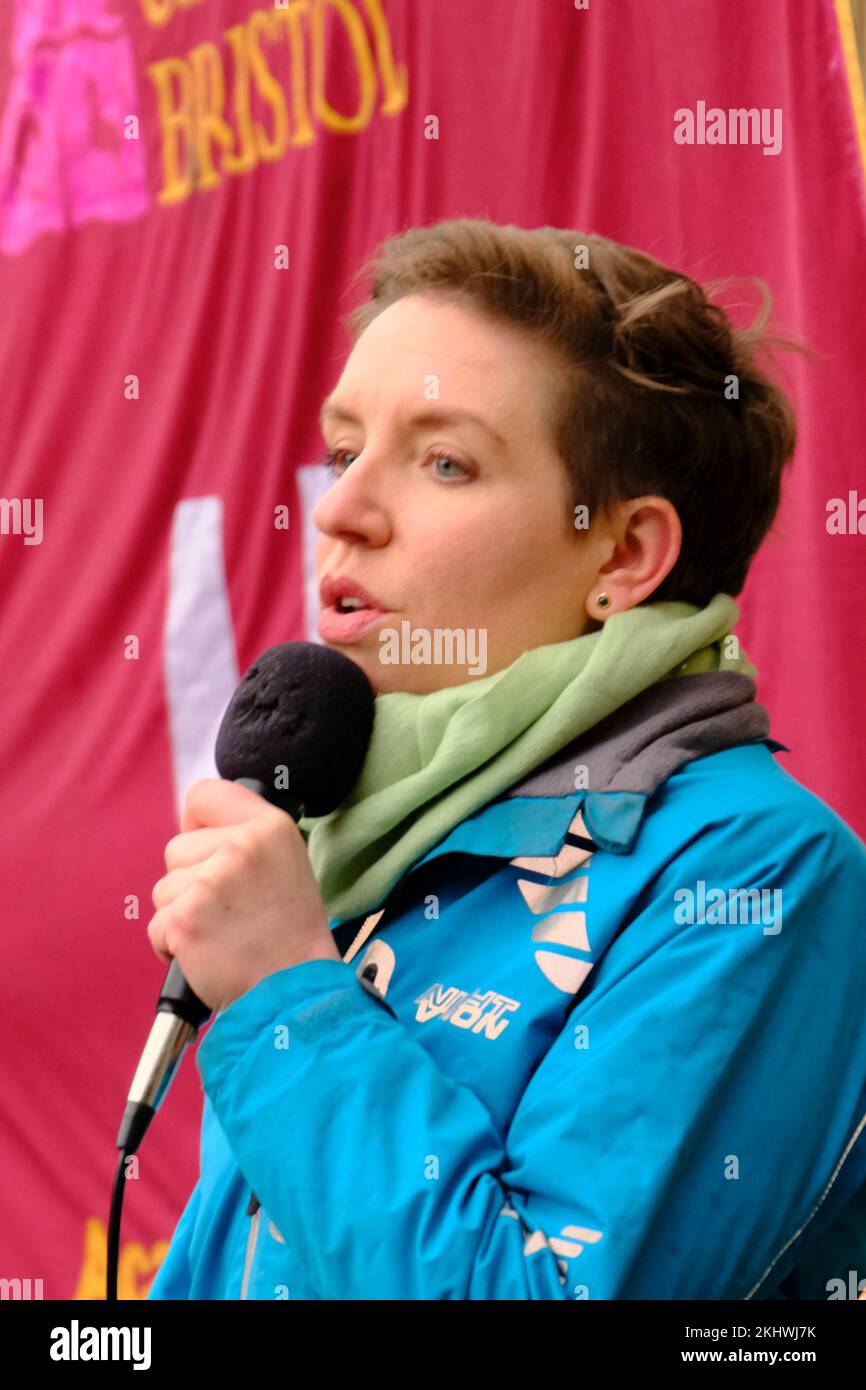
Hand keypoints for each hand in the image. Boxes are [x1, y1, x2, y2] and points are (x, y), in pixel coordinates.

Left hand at [147, 778, 339, 1011]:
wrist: (297, 992)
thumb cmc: (290, 934)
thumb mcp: (287, 863)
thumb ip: (245, 838)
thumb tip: (194, 829)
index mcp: (269, 826)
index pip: (204, 794)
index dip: (198, 826)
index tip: (210, 851)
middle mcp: (240, 846)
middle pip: (176, 849)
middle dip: (190, 881)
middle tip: (230, 910)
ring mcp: (210, 883)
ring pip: (163, 890)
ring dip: (182, 915)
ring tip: (223, 934)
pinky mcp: (185, 920)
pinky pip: (157, 926)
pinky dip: (172, 945)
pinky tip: (207, 954)